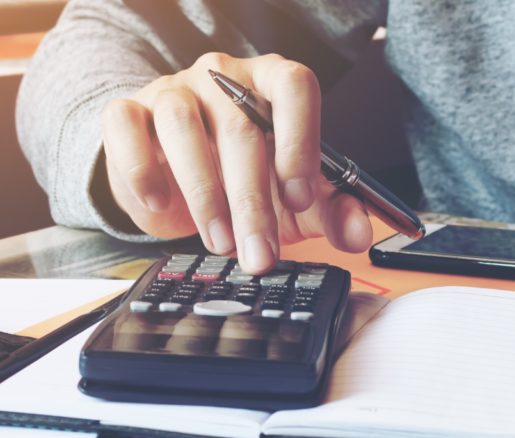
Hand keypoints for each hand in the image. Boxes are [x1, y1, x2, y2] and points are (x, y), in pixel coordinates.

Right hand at [100, 52, 372, 273]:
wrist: (177, 177)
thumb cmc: (246, 179)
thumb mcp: (297, 201)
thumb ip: (335, 212)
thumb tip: (360, 233)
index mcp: (273, 85)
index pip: (295, 86)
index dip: (300, 141)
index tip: (300, 198)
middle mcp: (224, 78)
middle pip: (242, 128)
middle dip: (254, 203)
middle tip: (261, 254)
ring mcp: (174, 90)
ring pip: (185, 129)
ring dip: (205, 196)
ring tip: (221, 244)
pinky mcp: (128, 111)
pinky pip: (126, 127)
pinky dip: (141, 169)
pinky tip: (160, 202)